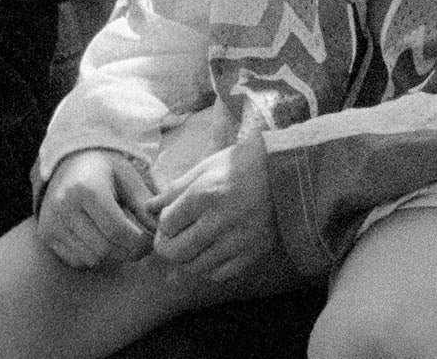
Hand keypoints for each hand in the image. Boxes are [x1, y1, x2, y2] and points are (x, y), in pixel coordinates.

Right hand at [37, 149, 157, 269]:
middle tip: (141, 246)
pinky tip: (100, 239)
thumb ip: (145, 203)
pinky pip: (77, 260)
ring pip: (92, 258)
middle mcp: (64, 206)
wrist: (68, 161)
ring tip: (121, 240)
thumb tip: (160, 230)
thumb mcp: (128, 177)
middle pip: (105, 248)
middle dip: (128, 252)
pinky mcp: (46, 234)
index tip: (151, 242)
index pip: (117, 230)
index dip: (140, 242)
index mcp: (87, 189)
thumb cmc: (104, 169)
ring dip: (112, 255)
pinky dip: (93, 256)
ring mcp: (52, 222)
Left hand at [147, 134, 273, 281]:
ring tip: (191, 245)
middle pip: (177, 252)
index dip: (163, 225)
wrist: (287, 170)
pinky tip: (211, 253)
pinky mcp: (253, 252)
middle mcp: (219, 221)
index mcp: (204, 195)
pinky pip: (220, 274)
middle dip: (168, 248)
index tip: (169, 220)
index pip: (167, 225)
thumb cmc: (242, 164)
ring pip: (196, 267)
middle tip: (171, 239)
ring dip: (187, 259)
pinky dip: (210, 268)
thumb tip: (149, 207)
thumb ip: (175, 190)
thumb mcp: (205, 168)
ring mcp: (237, 240)